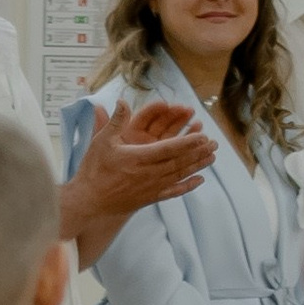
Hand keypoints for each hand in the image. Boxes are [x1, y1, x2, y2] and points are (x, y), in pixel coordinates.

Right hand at [64, 97, 217, 255]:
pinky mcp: (150, 198)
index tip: (203, 136)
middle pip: (179, 162)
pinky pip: (173, 192)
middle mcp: (149, 174)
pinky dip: (187, 186)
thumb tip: (123, 101)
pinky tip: (199, 181)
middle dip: (198, 152)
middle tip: (215, 144)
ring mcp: (151, 187)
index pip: (169, 148)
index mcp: (139, 158)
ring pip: (179, 175)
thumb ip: (115, 121)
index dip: (188, 142)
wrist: (89, 203)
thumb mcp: (102, 141)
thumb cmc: (94, 171)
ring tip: (212, 157)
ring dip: (197, 166)